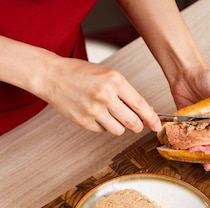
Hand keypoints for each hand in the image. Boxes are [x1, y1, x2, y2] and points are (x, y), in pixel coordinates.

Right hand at [35, 56, 161, 135]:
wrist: (52, 76)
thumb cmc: (81, 73)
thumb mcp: (108, 75)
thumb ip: (126, 92)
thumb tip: (145, 111)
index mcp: (115, 80)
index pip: (141, 105)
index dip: (151, 118)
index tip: (157, 125)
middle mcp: (106, 96)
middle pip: (133, 122)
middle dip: (137, 125)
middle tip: (135, 123)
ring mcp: (94, 110)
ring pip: (119, 130)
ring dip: (119, 126)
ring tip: (110, 114)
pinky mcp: (84, 122)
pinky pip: (103, 131)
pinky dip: (103, 125)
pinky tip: (95, 113)